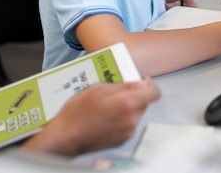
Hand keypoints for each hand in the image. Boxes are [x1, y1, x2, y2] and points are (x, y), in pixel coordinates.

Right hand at [22, 79, 159, 156]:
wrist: (66, 136)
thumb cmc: (77, 113)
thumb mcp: (99, 88)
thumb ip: (124, 84)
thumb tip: (140, 82)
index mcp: (127, 104)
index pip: (154, 93)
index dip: (149, 84)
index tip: (141, 80)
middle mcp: (131, 119)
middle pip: (145, 102)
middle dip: (135, 95)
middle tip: (118, 91)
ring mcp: (127, 131)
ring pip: (137, 113)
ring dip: (129, 106)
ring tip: (108, 104)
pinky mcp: (122, 139)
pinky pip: (129, 124)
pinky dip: (123, 118)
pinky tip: (107, 115)